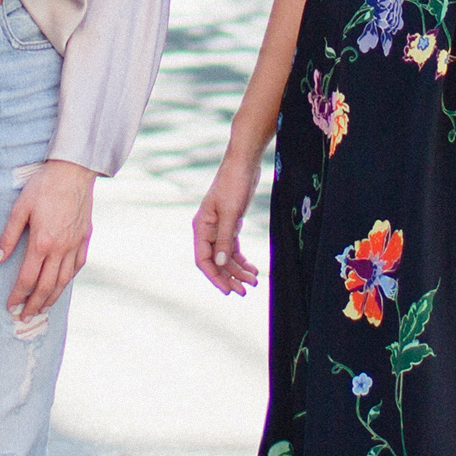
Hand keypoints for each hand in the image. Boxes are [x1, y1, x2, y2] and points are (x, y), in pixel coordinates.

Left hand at [0, 160, 94, 322]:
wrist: (74, 170)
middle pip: (47, 286)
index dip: (18, 296)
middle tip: (25, 317)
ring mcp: (75, 244)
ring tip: (43, 308)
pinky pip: (78, 265)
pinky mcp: (85, 237)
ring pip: (64, 280)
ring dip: (53, 297)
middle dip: (34, 304)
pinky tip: (63, 284)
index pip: (27, 278)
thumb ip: (9, 235)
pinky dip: (69, 278)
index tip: (10, 307)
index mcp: (42, 243)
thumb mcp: (20, 207)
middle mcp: (60, 248)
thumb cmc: (44, 185)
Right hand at [193, 146, 262, 296]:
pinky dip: (242, 260)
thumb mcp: (231, 213)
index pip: (203, 260)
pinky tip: (253, 269)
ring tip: (254, 281)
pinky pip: (234, 248)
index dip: (215, 277)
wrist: (244, 163)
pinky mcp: (231, 225)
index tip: (228, 291)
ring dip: (239, 270)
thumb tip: (221, 264)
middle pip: (216, 262)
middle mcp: (207, 230)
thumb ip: (225, 239)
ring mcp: (219, 228)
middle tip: (244, 291)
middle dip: (229, 277)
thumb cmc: (234, 184)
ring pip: (226, 257)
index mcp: (201, 227)